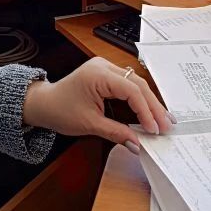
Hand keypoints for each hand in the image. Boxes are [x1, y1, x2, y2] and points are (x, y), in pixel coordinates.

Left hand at [21, 57, 172, 149]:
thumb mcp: (89, 124)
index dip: (146, 111)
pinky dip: (139, 98)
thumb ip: (116, 132)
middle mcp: (104, 66)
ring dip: (149, 102)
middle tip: (167, 125)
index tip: (154, 129)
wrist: (44, 103)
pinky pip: (128, 84)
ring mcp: (105, 67)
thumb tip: (137, 144)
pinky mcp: (106, 74)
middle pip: (138, 84)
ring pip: (136, 83)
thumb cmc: (59, 110)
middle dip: (153, 107)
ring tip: (164, 120)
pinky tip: (150, 111)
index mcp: (98, 75)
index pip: (131, 90)